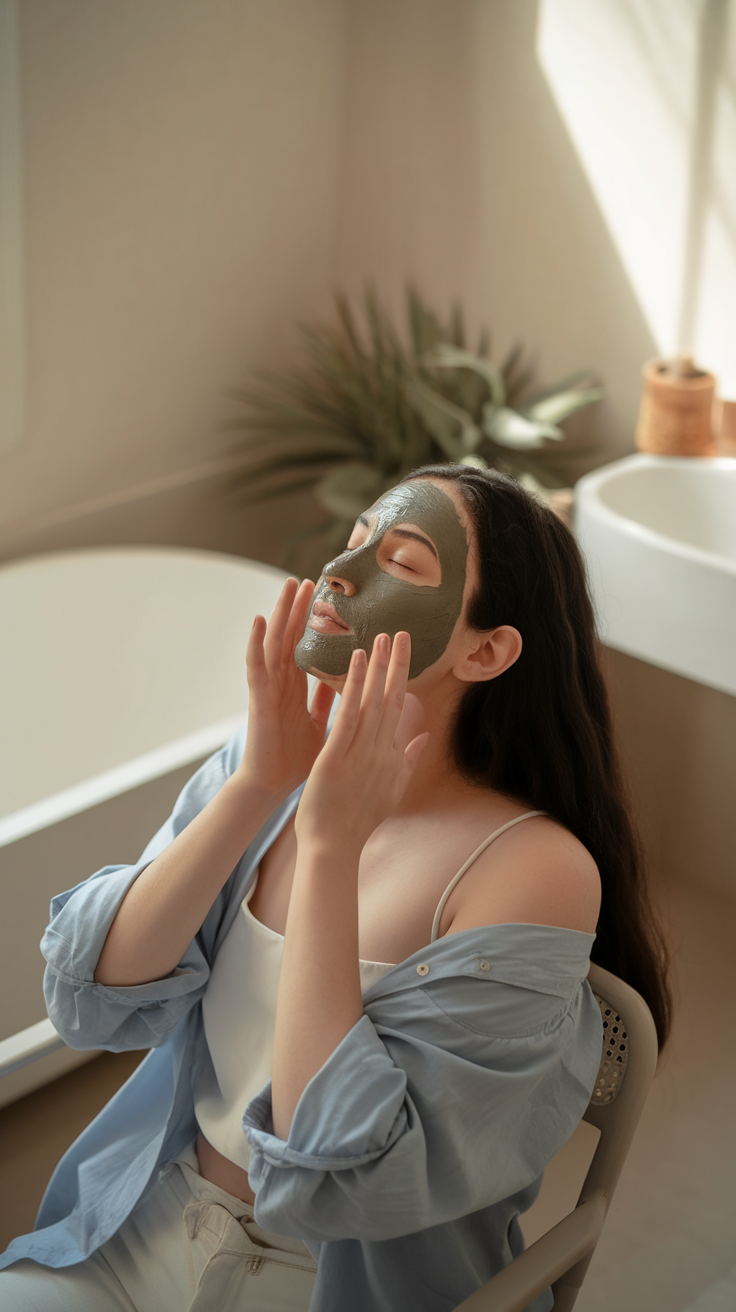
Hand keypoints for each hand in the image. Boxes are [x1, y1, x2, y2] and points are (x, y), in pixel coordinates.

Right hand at [238, 578, 335, 797]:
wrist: (273, 787)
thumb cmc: (295, 760)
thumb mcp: (319, 724)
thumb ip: (324, 701)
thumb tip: (338, 681)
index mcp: (295, 689)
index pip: (303, 646)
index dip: (310, 622)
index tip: (322, 597)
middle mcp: (280, 683)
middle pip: (288, 637)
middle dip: (296, 609)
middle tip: (306, 578)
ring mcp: (267, 689)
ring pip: (273, 642)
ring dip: (280, 614)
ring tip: (288, 586)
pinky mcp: (259, 700)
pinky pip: (255, 667)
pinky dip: (255, 643)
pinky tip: (258, 621)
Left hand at [295, 632, 428, 852]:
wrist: (334, 847)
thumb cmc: (357, 820)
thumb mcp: (391, 789)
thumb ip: (408, 759)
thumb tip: (425, 735)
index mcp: (390, 756)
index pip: (398, 708)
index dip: (402, 678)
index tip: (405, 652)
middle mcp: (379, 750)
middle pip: (391, 700)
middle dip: (397, 665)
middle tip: (401, 632)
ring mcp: (360, 752)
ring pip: (371, 702)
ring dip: (377, 668)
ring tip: (382, 638)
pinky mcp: (336, 756)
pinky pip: (346, 716)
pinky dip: (352, 687)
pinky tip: (355, 662)